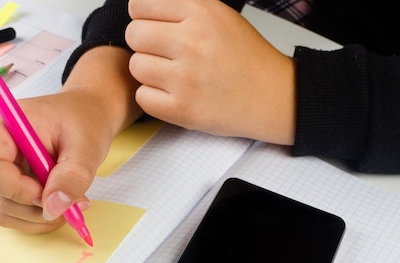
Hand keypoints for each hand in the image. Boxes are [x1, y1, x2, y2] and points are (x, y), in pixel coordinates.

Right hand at [0, 91, 108, 232]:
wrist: (85, 116)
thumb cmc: (82, 121)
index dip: (19, 190)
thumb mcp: (86, 145)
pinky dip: (37, 219)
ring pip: (3, 210)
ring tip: (71, 202)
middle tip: (73, 203)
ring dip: (40, 217)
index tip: (52, 192)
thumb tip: (53, 208)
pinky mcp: (1, 186)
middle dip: (36, 207)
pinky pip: (11, 214)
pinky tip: (60, 204)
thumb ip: (72, 176)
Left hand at [126, 0, 295, 144]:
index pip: (140, 5)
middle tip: (163, 52)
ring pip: (135, 66)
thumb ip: (181, 6)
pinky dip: (153, 97)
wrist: (271, 96)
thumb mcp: (218, 14)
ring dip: (148, 71)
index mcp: (201, 12)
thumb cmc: (244, 57)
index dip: (143, 16)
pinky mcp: (182, 109)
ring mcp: (186, 78)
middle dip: (144, 43)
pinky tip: (172, 92)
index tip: (153, 25)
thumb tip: (140, 5)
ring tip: (171, 73)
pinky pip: (142, 96)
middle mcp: (192, 42)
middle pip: (134, 34)